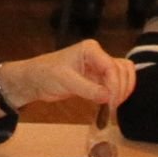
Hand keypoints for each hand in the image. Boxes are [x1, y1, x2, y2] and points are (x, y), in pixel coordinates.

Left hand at [0, 41, 135, 111]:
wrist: (35, 80)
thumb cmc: (46, 74)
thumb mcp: (65, 81)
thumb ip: (88, 88)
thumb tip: (108, 98)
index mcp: (91, 49)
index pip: (112, 66)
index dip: (115, 85)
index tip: (111, 103)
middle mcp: (99, 56)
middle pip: (122, 70)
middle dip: (120, 88)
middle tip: (112, 107)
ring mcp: (99, 67)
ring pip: (122, 76)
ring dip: (122, 91)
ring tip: (113, 107)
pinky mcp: (98, 78)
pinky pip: (114, 84)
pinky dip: (116, 94)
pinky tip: (111, 105)